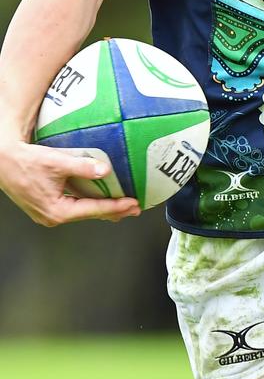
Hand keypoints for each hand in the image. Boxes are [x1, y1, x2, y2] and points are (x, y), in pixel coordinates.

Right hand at [0, 139, 140, 225]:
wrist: (3, 161)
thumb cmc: (25, 163)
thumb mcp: (57, 163)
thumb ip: (83, 167)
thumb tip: (105, 170)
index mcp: (57, 211)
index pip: (94, 210)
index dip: (116, 207)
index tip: (132, 204)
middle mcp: (53, 216)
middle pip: (90, 214)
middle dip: (113, 211)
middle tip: (135, 208)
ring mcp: (49, 212)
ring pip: (82, 211)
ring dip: (102, 206)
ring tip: (122, 204)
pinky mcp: (47, 205)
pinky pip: (73, 205)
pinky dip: (89, 201)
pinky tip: (98, 196)